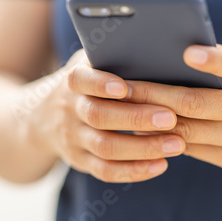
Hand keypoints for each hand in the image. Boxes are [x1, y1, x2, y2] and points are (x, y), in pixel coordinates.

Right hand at [29, 50, 185, 182]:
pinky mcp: (80, 161)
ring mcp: (73, 138)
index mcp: (74, 81)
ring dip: (143, 147)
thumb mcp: (89, 64)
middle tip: (170, 118)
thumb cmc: (86, 83)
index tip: (124, 88)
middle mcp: (70, 110)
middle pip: (99, 116)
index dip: (101, 84)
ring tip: (176, 144)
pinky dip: (135, 170)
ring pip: (105, 147)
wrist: (45, 118)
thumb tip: (157, 50)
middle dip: (136, 118)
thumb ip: (111, 58)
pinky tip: (161, 164)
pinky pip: (106, 171)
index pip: (81, 80)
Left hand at [124, 45, 221, 174]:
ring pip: (186, 132)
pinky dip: (166, 138)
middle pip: (194, 104)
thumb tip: (182, 51)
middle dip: (152, 94)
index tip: (188, 53)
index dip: (213, 60)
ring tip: (123, 108)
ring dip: (151, 120)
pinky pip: (193, 150)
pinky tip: (144, 128)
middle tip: (122, 85)